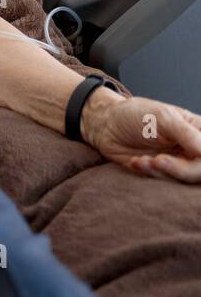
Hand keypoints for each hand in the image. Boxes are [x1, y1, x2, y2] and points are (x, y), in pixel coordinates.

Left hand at [82, 89, 200, 182]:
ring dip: (163, 172)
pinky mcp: (159, 174)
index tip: (195, 157)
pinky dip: (149, 173)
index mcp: (198, 132)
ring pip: (183, 180)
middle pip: (200, 171)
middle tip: (160, 160)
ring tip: (145, 160)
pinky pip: (162, 182)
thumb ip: (187, 134)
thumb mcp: (163, 117)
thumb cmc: (135, 114)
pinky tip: (136, 162)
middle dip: (182, 169)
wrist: (105, 123)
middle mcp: (191, 150)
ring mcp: (176, 163)